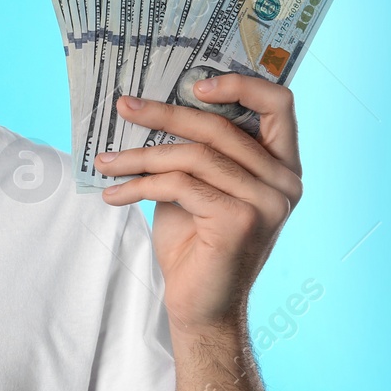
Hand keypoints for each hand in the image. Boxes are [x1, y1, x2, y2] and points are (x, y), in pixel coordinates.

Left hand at [93, 74, 302, 337]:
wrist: (200, 306)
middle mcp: (285, 181)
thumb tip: (149, 103)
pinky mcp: (240, 221)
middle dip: (164, 114)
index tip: (194, 84)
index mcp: (282, 165)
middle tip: (123, 107)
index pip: (279, 104)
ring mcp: (267, 202)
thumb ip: (195, 148)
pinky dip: (139, 185)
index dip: (240, 84)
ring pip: (193, 155)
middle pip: (220, 127)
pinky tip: (113, 195)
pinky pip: (180, 185)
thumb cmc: (195, 242)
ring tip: (106, 161)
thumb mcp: (196, 184)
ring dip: (140, 156)